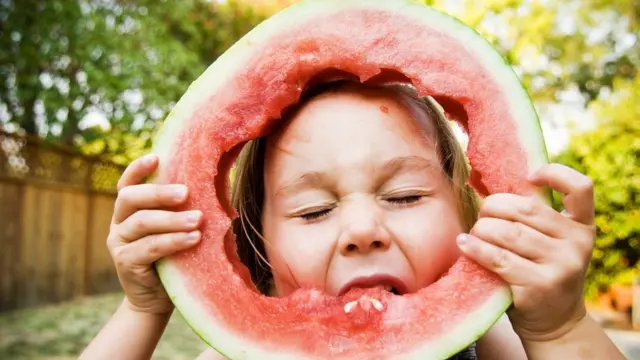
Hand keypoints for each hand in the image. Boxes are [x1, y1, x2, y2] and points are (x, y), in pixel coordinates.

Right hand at [106, 153, 202, 314]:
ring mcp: (118, 243)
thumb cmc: (174, 256)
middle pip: (130, 198)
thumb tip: (211, 183)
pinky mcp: (125, 262)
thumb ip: (181, 209)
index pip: (128, 183)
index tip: (157, 157)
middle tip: (186, 192)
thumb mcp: (176, 229)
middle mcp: (119, 222)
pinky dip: (173, 241)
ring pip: (142, 223)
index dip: (138, 169)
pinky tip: (194, 238)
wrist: (158, 298)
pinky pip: (149, 248)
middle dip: (159, 193)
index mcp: (129, 209)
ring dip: (172, 219)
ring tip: (198, 219)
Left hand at [457, 163, 595, 341]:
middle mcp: (577, 243)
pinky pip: (498, 258)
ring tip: (473, 232)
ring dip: (482, 229)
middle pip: (525, 209)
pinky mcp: (539, 285)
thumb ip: (529, 215)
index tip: (529, 176)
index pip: (580, 188)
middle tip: (482, 214)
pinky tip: (464, 244)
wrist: (555, 322)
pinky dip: (476, 248)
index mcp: (582, 226)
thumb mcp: (549, 242)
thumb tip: (480, 180)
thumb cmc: (541, 270)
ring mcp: (561, 266)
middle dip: (494, 206)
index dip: (555, 174)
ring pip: (508, 233)